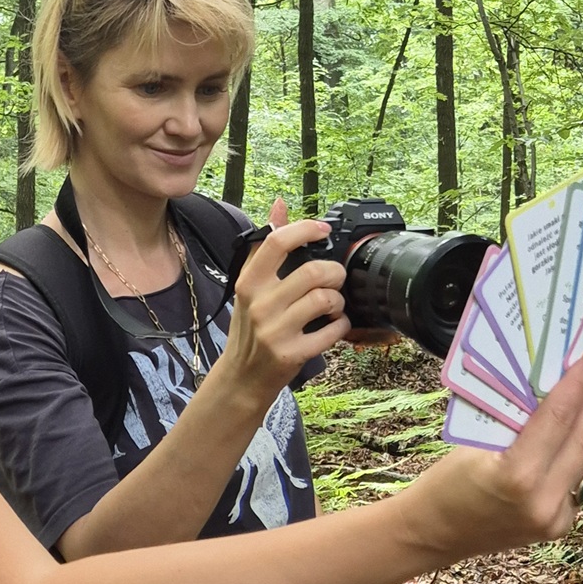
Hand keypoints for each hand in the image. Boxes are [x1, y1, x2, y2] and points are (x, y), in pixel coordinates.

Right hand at [215, 197, 348, 404]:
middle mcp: (259, 304)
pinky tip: (333, 325)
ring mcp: (275, 331)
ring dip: (339, 301)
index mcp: (249, 282)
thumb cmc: (250, 328)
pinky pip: (332, 330)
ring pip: (326, 299)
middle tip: (334, 280)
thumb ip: (266, 246)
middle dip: (335, 274)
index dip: (306, 229)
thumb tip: (279, 205)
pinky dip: (341, 325)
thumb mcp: (251, 286)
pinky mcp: (291, 354)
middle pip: (314, 272)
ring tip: (332, 306)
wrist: (241, 378)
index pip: (277, 242)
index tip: (323, 230)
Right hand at [403, 355, 582, 561]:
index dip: (575, 387)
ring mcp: (556, 518)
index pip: (557, 420)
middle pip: (582, 440)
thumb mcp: (474, 443)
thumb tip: (549, 388)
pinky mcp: (560, 525)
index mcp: (517, 476)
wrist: (435, 534)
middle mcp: (544, 500)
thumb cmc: (445, 483)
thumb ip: (516, 422)